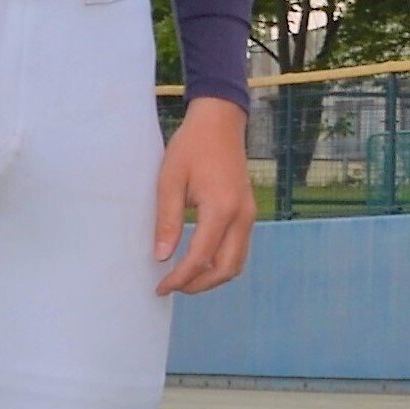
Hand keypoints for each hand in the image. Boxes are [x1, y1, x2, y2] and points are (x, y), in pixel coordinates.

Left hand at [151, 96, 255, 296]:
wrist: (220, 122)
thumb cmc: (191, 147)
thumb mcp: (170, 180)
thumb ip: (167, 220)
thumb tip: (162, 257)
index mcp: (221, 209)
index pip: (200, 257)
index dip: (179, 277)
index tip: (160, 286)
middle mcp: (242, 217)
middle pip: (227, 269)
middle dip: (199, 284)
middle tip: (173, 286)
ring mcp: (249, 215)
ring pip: (237, 262)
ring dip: (212, 276)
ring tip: (185, 277)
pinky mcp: (248, 212)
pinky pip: (239, 248)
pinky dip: (221, 262)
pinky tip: (199, 259)